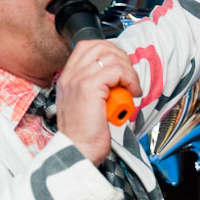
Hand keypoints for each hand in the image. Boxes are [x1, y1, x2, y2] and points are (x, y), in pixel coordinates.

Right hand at [55, 40, 140, 164]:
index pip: (87, 47)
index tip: (121, 68)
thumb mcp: (86, 104)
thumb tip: (117, 77)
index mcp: (67, 78)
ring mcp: (78, 79)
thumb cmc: (84, 135)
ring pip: (111, 57)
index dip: (109, 51)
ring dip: (128, 71)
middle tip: (129, 77)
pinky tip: (132, 93)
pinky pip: (116, 71)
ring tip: (131, 88)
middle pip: (100, 46)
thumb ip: (95, 87)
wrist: (76, 152)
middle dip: (121, 58)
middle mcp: (70, 75)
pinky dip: (130, 79)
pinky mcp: (89, 87)